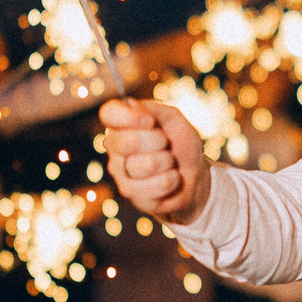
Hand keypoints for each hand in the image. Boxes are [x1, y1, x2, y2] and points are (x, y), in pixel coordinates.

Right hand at [101, 98, 211, 220]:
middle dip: (158, 141)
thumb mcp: (172, 118)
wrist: (193, 175)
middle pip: (128, 141)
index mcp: (121, 124)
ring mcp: (119, 172)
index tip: (150, 121)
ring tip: (169, 163)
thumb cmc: (180, 143)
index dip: (129, 116)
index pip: (109, 113)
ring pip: (147, 164)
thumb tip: (131, 108)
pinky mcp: (130, 193)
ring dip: (168, 162)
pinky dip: (173, 179)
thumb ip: (152, 109)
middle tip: (166, 144)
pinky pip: (157, 184)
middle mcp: (114, 147)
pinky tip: (170, 178)